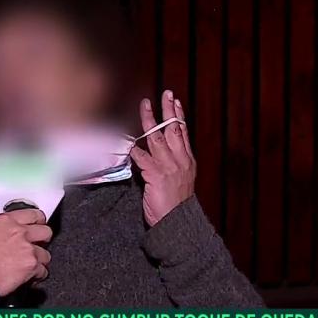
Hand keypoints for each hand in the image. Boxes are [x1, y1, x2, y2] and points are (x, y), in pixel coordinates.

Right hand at [0, 209, 51, 295]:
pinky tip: (31, 277)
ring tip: (32, 265)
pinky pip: (43, 271)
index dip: (38, 220)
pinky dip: (38, 275)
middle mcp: (19, 232)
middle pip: (45, 231)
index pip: (31, 214)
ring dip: (40, 260)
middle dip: (43, 239)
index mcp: (5, 221)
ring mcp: (27, 248)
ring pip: (46, 253)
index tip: (38, 224)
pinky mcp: (31, 265)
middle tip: (39, 244)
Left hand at [130, 90, 195, 225]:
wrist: (177, 223)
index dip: (179, 116)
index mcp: (188, 162)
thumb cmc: (175, 206)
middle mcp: (181, 161)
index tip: (176, 102)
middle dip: (169, 110)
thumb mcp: (178, 181)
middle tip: (166, 93)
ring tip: (145, 106)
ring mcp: (169, 167)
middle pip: (174, 130)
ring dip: (150, 121)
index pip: (184, 133)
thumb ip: (170, 165)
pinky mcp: (157, 176)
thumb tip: (154, 152)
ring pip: (158, 138)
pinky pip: (143, 157)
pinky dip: (135, 149)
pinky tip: (129, 141)